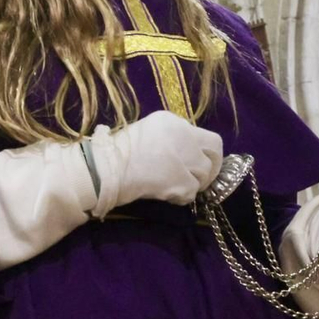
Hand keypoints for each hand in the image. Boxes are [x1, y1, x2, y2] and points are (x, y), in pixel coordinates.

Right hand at [103, 111, 224, 208]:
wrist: (104, 170)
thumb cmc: (117, 153)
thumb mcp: (147, 133)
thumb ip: (171, 139)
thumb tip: (186, 153)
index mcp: (172, 121)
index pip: (205, 136)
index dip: (205, 153)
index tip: (198, 163)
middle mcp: (183, 134)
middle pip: (214, 151)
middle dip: (212, 167)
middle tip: (202, 179)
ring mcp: (184, 157)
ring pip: (204, 174)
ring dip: (192, 184)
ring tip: (174, 187)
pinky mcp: (180, 180)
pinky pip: (191, 192)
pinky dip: (181, 197)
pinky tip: (166, 195)